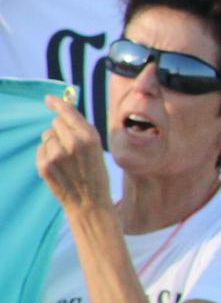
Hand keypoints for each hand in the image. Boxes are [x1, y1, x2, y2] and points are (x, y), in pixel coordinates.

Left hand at [36, 96, 113, 215]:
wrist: (90, 203)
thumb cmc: (95, 174)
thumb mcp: (97, 148)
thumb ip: (81, 129)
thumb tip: (61, 113)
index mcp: (89, 136)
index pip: (67, 111)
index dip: (57, 103)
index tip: (49, 99)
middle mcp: (72, 143)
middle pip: (55, 123)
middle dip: (60, 129)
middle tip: (70, 145)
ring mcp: (56, 155)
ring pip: (47, 136)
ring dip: (53, 143)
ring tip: (66, 159)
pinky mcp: (44, 165)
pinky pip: (41, 149)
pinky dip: (46, 155)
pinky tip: (58, 167)